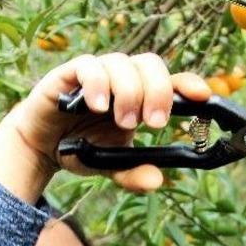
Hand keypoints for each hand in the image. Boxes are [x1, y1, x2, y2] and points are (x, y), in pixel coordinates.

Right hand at [0, 52, 210, 198]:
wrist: (41, 145)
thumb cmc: (82, 147)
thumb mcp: (111, 166)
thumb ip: (132, 173)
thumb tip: (156, 181)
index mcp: (141, 96)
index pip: (172, 81)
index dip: (190, 83)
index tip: (204, 98)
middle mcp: (123, 79)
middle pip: (151, 64)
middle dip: (158, 92)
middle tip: (154, 124)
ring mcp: (98, 73)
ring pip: (123, 64)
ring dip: (129, 92)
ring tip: (123, 122)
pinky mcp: (70, 73)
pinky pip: (89, 66)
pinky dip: (98, 84)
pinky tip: (98, 107)